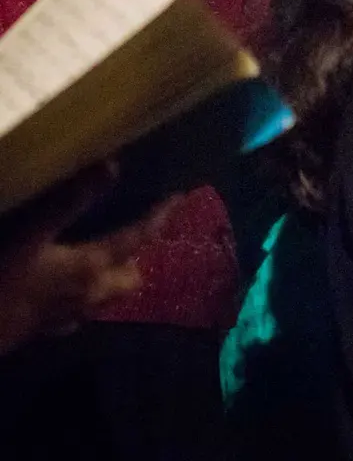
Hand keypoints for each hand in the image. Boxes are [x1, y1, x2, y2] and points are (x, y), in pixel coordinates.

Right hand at [0, 167, 171, 354]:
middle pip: (129, 277)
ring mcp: (67, 316)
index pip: (137, 239)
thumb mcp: (32, 232)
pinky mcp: (44, 329)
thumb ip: (71, 200)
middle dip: (137, 256)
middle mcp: (89, 294)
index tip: (177, 199)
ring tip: (108, 255)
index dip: (158, 218)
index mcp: (92, 267)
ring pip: (106, 297)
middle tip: (136, 231)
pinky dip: (85, 296)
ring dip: (113, 277)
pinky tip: (71, 287)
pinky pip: (78, 312)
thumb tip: (112, 166)